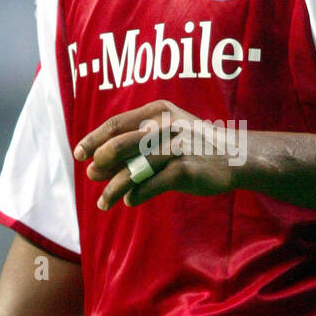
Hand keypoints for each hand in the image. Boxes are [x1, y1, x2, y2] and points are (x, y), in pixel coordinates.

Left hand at [74, 99, 240, 210]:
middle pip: (120, 144)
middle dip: (101, 162)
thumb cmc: (195, 145)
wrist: (236, 156)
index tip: (79, 153)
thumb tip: (96, 165)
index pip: (116, 124)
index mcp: (158, 112)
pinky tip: (131, 201)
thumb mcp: (168, 132)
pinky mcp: (185, 170)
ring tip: (103, 203)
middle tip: (91, 175)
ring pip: (133, 169)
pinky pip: (152, 185)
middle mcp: (165, 126)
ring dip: (114, 188)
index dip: (94, 139)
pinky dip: (137, 194)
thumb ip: (136, 144)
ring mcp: (176, 148)